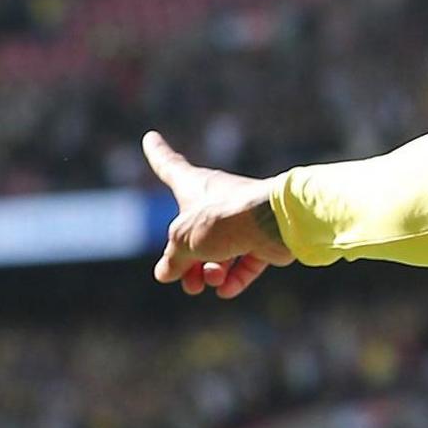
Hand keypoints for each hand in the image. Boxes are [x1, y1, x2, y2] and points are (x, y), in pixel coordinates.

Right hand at [143, 130, 292, 297]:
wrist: (276, 223)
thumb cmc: (225, 219)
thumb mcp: (183, 240)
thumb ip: (172, 258)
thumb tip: (167, 272)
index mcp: (194, 186)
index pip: (169, 166)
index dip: (157, 153)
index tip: (151, 137)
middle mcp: (217, 200)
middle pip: (192, 234)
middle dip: (186, 263)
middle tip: (187, 283)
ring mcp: (242, 220)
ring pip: (219, 253)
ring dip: (210, 273)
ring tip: (209, 281)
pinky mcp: (263, 239)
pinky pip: (245, 262)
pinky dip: (235, 277)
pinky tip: (226, 290)